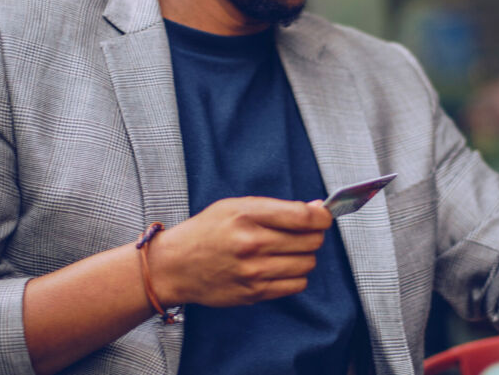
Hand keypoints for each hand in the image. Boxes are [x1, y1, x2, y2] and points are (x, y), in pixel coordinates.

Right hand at [147, 196, 331, 306]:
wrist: (175, 266)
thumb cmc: (206, 231)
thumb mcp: (236, 206)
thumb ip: (277, 208)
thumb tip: (316, 208)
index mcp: (247, 215)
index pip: (303, 216)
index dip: (322, 216)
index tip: (323, 216)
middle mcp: (252, 243)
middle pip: (311, 241)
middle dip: (313, 235)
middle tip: (303, 233)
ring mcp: (253, 271)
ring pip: (307, 264)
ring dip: (305, 256)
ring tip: (288, 251)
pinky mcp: (254, 293)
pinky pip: (296, 285)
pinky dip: (296, 276)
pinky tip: (281, 268)